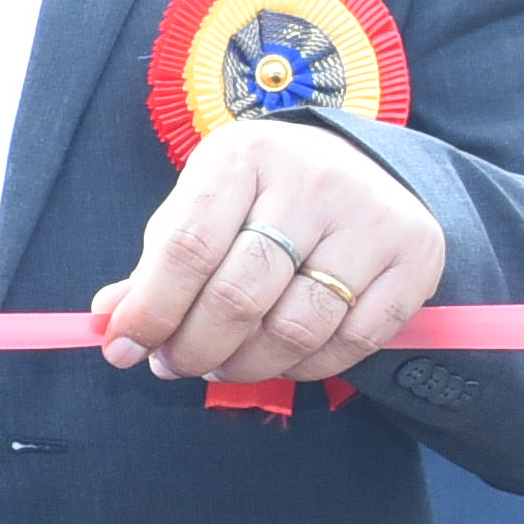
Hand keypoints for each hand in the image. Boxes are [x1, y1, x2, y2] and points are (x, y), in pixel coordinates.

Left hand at [92, 117, 444, 385]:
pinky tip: (280, 360)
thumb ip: (157, 263)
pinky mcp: (416, 255)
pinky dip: (305, 368)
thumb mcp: (203, 206)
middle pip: (239, 296)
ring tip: (222, 366)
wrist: (362, 167)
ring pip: (295, 329)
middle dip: (194, 349)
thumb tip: (108, 321)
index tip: (124, 349)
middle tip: (174, 366)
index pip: (186, 248)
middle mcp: (313, 178)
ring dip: (246, 367)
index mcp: (246, 154)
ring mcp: (371, 216)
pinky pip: (351, 343)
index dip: (150, 311)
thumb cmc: (261, 196)